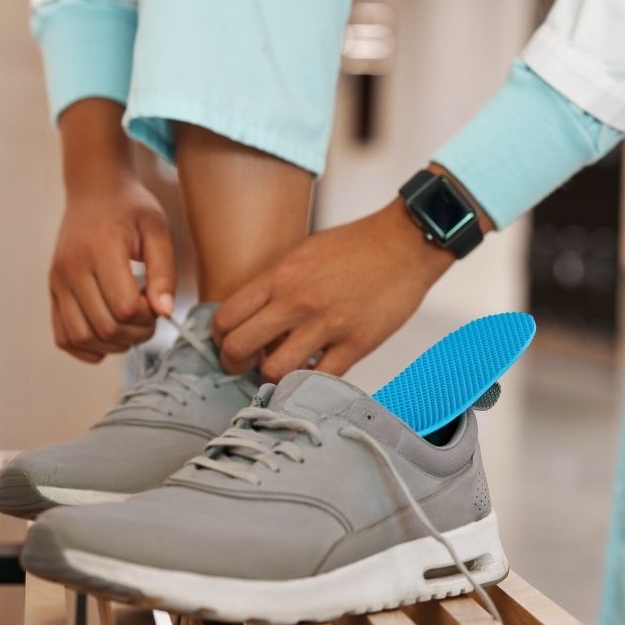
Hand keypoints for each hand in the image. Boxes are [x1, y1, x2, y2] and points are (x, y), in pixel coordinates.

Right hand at [50, 171, 176, 362]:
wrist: (95, 192)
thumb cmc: (132, 209)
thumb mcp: (158, 231)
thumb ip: (164, 271)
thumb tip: (165, 312)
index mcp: (99, 252)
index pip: (124, 306)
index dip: (148, 315)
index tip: (158, 300)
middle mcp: (71, 269)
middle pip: (104, 327)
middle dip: (136, 332)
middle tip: (151, 316)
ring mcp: (57, 282)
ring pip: (81, 337)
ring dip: (114, 344)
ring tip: (132, 326)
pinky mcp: (53, 291)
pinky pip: (63, 335)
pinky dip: (86, 347)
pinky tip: (109, 339)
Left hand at [213, 198, 452, 379]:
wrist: (405, 243)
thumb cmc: (358, 244)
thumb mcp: (304, 252)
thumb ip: (276, 284)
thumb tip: (256, 314)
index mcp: (280, 276)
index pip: (226, 317)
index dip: (220, 337)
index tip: (228, 342)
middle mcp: (297, 301)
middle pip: (239, 347)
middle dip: (235, 362)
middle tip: (244, 365)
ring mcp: (327, 325)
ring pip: (275, 370)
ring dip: (273, 375)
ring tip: (283, 368)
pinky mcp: (356, 344)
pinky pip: (320, 378)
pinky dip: (311, 380)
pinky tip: (314, 371)